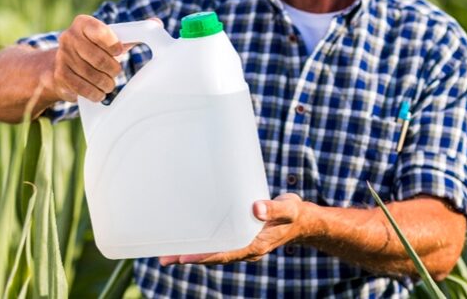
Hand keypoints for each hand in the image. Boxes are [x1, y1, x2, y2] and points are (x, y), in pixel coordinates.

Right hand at [46, 15, 124, 101]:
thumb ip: (130, 33)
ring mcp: (62, 56)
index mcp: (83, 23)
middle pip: (99, 58)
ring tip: (109, 84)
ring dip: (106, 83)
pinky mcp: (60, 75)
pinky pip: (82, 88)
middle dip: (113, 69)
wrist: (66, 65)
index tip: (119, 52)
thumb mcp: (110, 39)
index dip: (114, 45)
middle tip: (115, 72)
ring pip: (91, 75)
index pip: (101, 32)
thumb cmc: (96, 49)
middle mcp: (69, 37)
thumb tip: (155, 23)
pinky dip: (95, 93)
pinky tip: (99, 93)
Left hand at [159, 193, 306, 265]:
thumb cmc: (293, 213)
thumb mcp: (288, 208)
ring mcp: (242, 246)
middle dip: (190, 258)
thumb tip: (256, 208)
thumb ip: (273, 209)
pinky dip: (202, 245)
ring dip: (192, 254)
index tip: (185, 257)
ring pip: (213, 253)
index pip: (226, 253)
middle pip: (214, 257)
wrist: (302, 222)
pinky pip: (218, 245)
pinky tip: (188, 240)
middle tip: (165, 259)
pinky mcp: (239, 239)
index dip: (205, 256)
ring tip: (166, 255)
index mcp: (255, 245)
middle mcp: (246, 249)